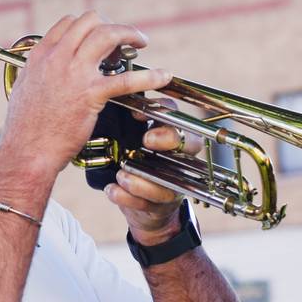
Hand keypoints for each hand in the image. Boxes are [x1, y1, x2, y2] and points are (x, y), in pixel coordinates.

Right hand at [0, 12, 171, 178]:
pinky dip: (149, 76)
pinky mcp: (90, 94)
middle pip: (90, 21)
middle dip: (112, 24)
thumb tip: (44, 69)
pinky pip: (125, 79)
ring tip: (141, 42)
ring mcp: (74, 74)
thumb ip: (38, 73)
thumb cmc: (25, 128)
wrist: (27, 151)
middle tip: (124, 38)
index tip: (101, 35)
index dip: (89, 25)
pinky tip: (162, 76)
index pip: (68, 23)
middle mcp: (57, 58)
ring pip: (107, 35)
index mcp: (40, 56)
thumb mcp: (24, 89)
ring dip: (130, 33)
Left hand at [105, 103, 201, 244]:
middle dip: (168, 139)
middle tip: (146, 140)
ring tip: (121, 175)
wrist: (141, 204)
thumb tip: (110, 95)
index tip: (138, 112)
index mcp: (172, 137)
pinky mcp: (161, 205)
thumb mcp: (132, 139)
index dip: (163, 112)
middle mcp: (180, 159)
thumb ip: (127, 122)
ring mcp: (175, 184)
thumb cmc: (136, 162)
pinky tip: (112, 190)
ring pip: (168, 180)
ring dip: (141, 179)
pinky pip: (148, 203)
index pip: (178, 118)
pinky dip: (127, 198)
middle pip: (190, 144)